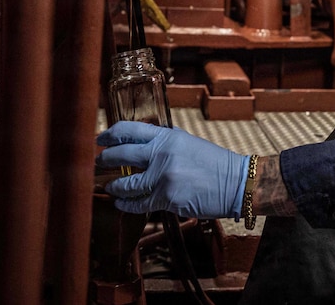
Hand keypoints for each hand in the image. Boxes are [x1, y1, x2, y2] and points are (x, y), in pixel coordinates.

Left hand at [96, 121, 249, 219]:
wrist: (236, 182)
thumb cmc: (215, 164)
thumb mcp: (189, 143)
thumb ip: (167, 143)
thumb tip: (145, 144)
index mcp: (168, 137)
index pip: (130, 130)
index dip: (110, 134)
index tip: (100, 139)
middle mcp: (162, 154)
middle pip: (121, 155)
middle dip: (104, 159)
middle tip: (98, 163)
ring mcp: (163, 177)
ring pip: (126, 184)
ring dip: (114, 186)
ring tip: (109, 187)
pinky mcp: (167, 198)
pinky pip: (139, 203)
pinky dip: (126, 204)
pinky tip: (121, 203)